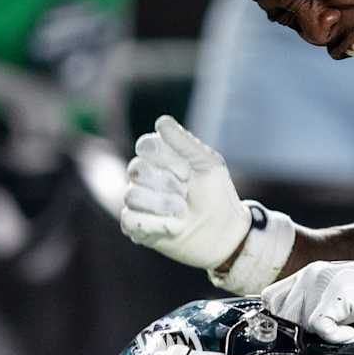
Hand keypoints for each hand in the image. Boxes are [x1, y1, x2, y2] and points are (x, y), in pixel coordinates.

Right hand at [121, 117, 251, 270]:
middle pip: (136, 169)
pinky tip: (174, 227)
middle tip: (187, 193)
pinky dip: (155, 224)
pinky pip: (129, 220)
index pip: (146, 146)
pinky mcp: (136, 226)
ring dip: (162, 205)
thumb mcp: (208, 165)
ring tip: (183, 212)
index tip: (188, 172)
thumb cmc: (217, 194)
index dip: (167, 160)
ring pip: (131, 195)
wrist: (224, 232)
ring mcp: (139, 201)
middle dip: (167, 184)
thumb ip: (185, 143)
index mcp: (160, 157)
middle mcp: (145, 176)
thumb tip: (161, 121)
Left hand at [263, 249, 353, 343]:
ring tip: (348, 331)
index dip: (279, 322)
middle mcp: (310, 274)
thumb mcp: (338, 300)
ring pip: (300, 325)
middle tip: (331, 338)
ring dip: (322, 337)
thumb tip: (297, 340)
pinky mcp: (336, 295)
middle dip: (302, 335)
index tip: (294, 337)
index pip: (271, 300)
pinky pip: (320, 328)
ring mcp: (322, 283)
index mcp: (307, 274)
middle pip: (283, 317)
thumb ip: (316, 310)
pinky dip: (338, 339)